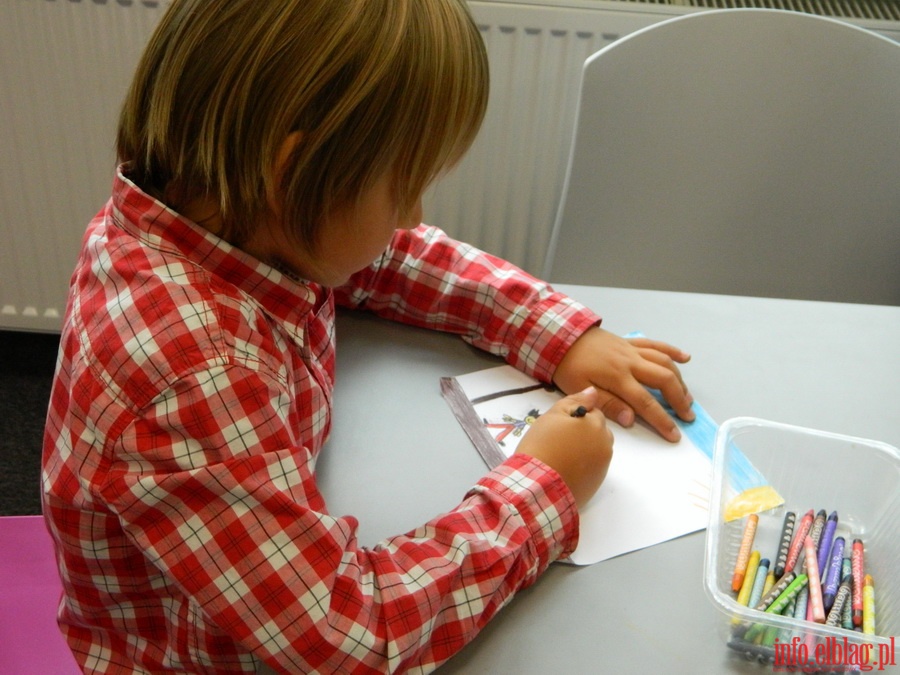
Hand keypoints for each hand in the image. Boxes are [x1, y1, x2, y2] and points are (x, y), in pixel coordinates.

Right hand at [515, 387, 612, 508]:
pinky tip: (565, 468)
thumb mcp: (553, 415)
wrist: (537, 485)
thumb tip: (593, 391)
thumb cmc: (542, 445)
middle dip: (583, 431)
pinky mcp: (597, 483)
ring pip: (596, 448)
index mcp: (596, 425)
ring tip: (562, 454)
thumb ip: (575, 401)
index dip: (575, 416)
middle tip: (559, 439)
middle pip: (598, 431)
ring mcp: (603, 466)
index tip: (559, 426)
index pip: (593, 412)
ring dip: (584, 448)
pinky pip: (593, 467)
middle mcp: (605, 444)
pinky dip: (583, 465)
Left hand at [552, 327, 693, 441]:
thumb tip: (632, 419)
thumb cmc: (568, 366)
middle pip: (664, 380)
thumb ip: (607, 403)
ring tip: (686, 397)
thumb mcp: (579, 389)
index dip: (662, 420)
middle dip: (679, 400)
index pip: (646, 402)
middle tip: (688, 416)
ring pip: (664, 362)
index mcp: (618, 378)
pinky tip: (685, 358)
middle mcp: (631, 362)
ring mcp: (632, 350)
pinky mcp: (629, 342)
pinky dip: (672, 350)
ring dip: (679, 380)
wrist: (560, 335)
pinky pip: (655, 344)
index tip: (675, 435)